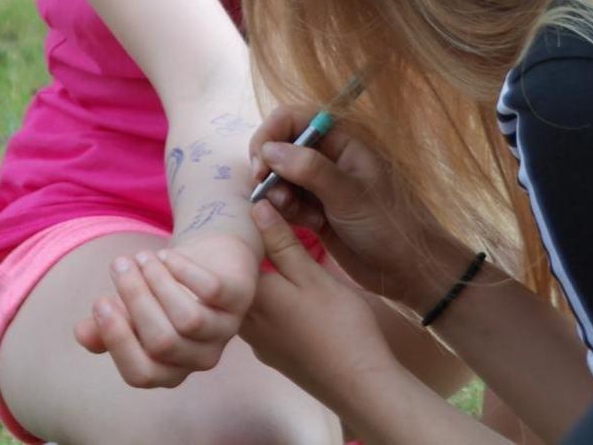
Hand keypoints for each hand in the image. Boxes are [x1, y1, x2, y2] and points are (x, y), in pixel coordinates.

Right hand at [73, 231, 256, 387]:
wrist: (211, 258)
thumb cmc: (166, 289)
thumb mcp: (132, 308)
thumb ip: (107, 325)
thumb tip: (82, 333)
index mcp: (172, 369)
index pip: (141, 374)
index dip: (117, 340)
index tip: (99, 301)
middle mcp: (201, 358)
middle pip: (162, 342)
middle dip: (134, 299)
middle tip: (118, 265)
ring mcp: (225, 330)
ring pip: (187, 319)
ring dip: (156, 282)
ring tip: (140, 257)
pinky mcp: (240, 299)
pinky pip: (210, 290)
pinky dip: (182, 269)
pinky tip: (166, 254)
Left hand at [242, 199, 399, 412]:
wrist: (361, 386)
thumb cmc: (340, 326)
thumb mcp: (312, 276)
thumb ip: (282, 242)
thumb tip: (255, 206)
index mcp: (252, 297)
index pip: (231, 259)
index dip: (238, 235)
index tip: (244, 216)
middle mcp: (245, 323)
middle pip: (232, 284)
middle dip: (240, 260)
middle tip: (253, 235)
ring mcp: (259, 344)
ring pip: (244, 305)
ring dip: (251, 285)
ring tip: (268, 261)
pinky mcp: (274, 357)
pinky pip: (257, 323)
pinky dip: (264, 306)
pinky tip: (281, 298)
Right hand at [249, 105, 453, 303]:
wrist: (409, 270)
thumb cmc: (389, 225)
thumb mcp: (350, 194)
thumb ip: (309, 169)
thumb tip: (269, 150)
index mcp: (343, 141)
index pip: (294, 119)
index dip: (271, 134)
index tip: (260, 162)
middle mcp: (328, 158)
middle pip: (281, 147)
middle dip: (270, 167)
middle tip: (269, 190)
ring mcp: (321, 186)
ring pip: (280, 177)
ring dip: (278, 193)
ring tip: (299, 213)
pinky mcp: (315, 212)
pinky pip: (287, 203)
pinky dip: (287, 211)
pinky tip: (308, 225)